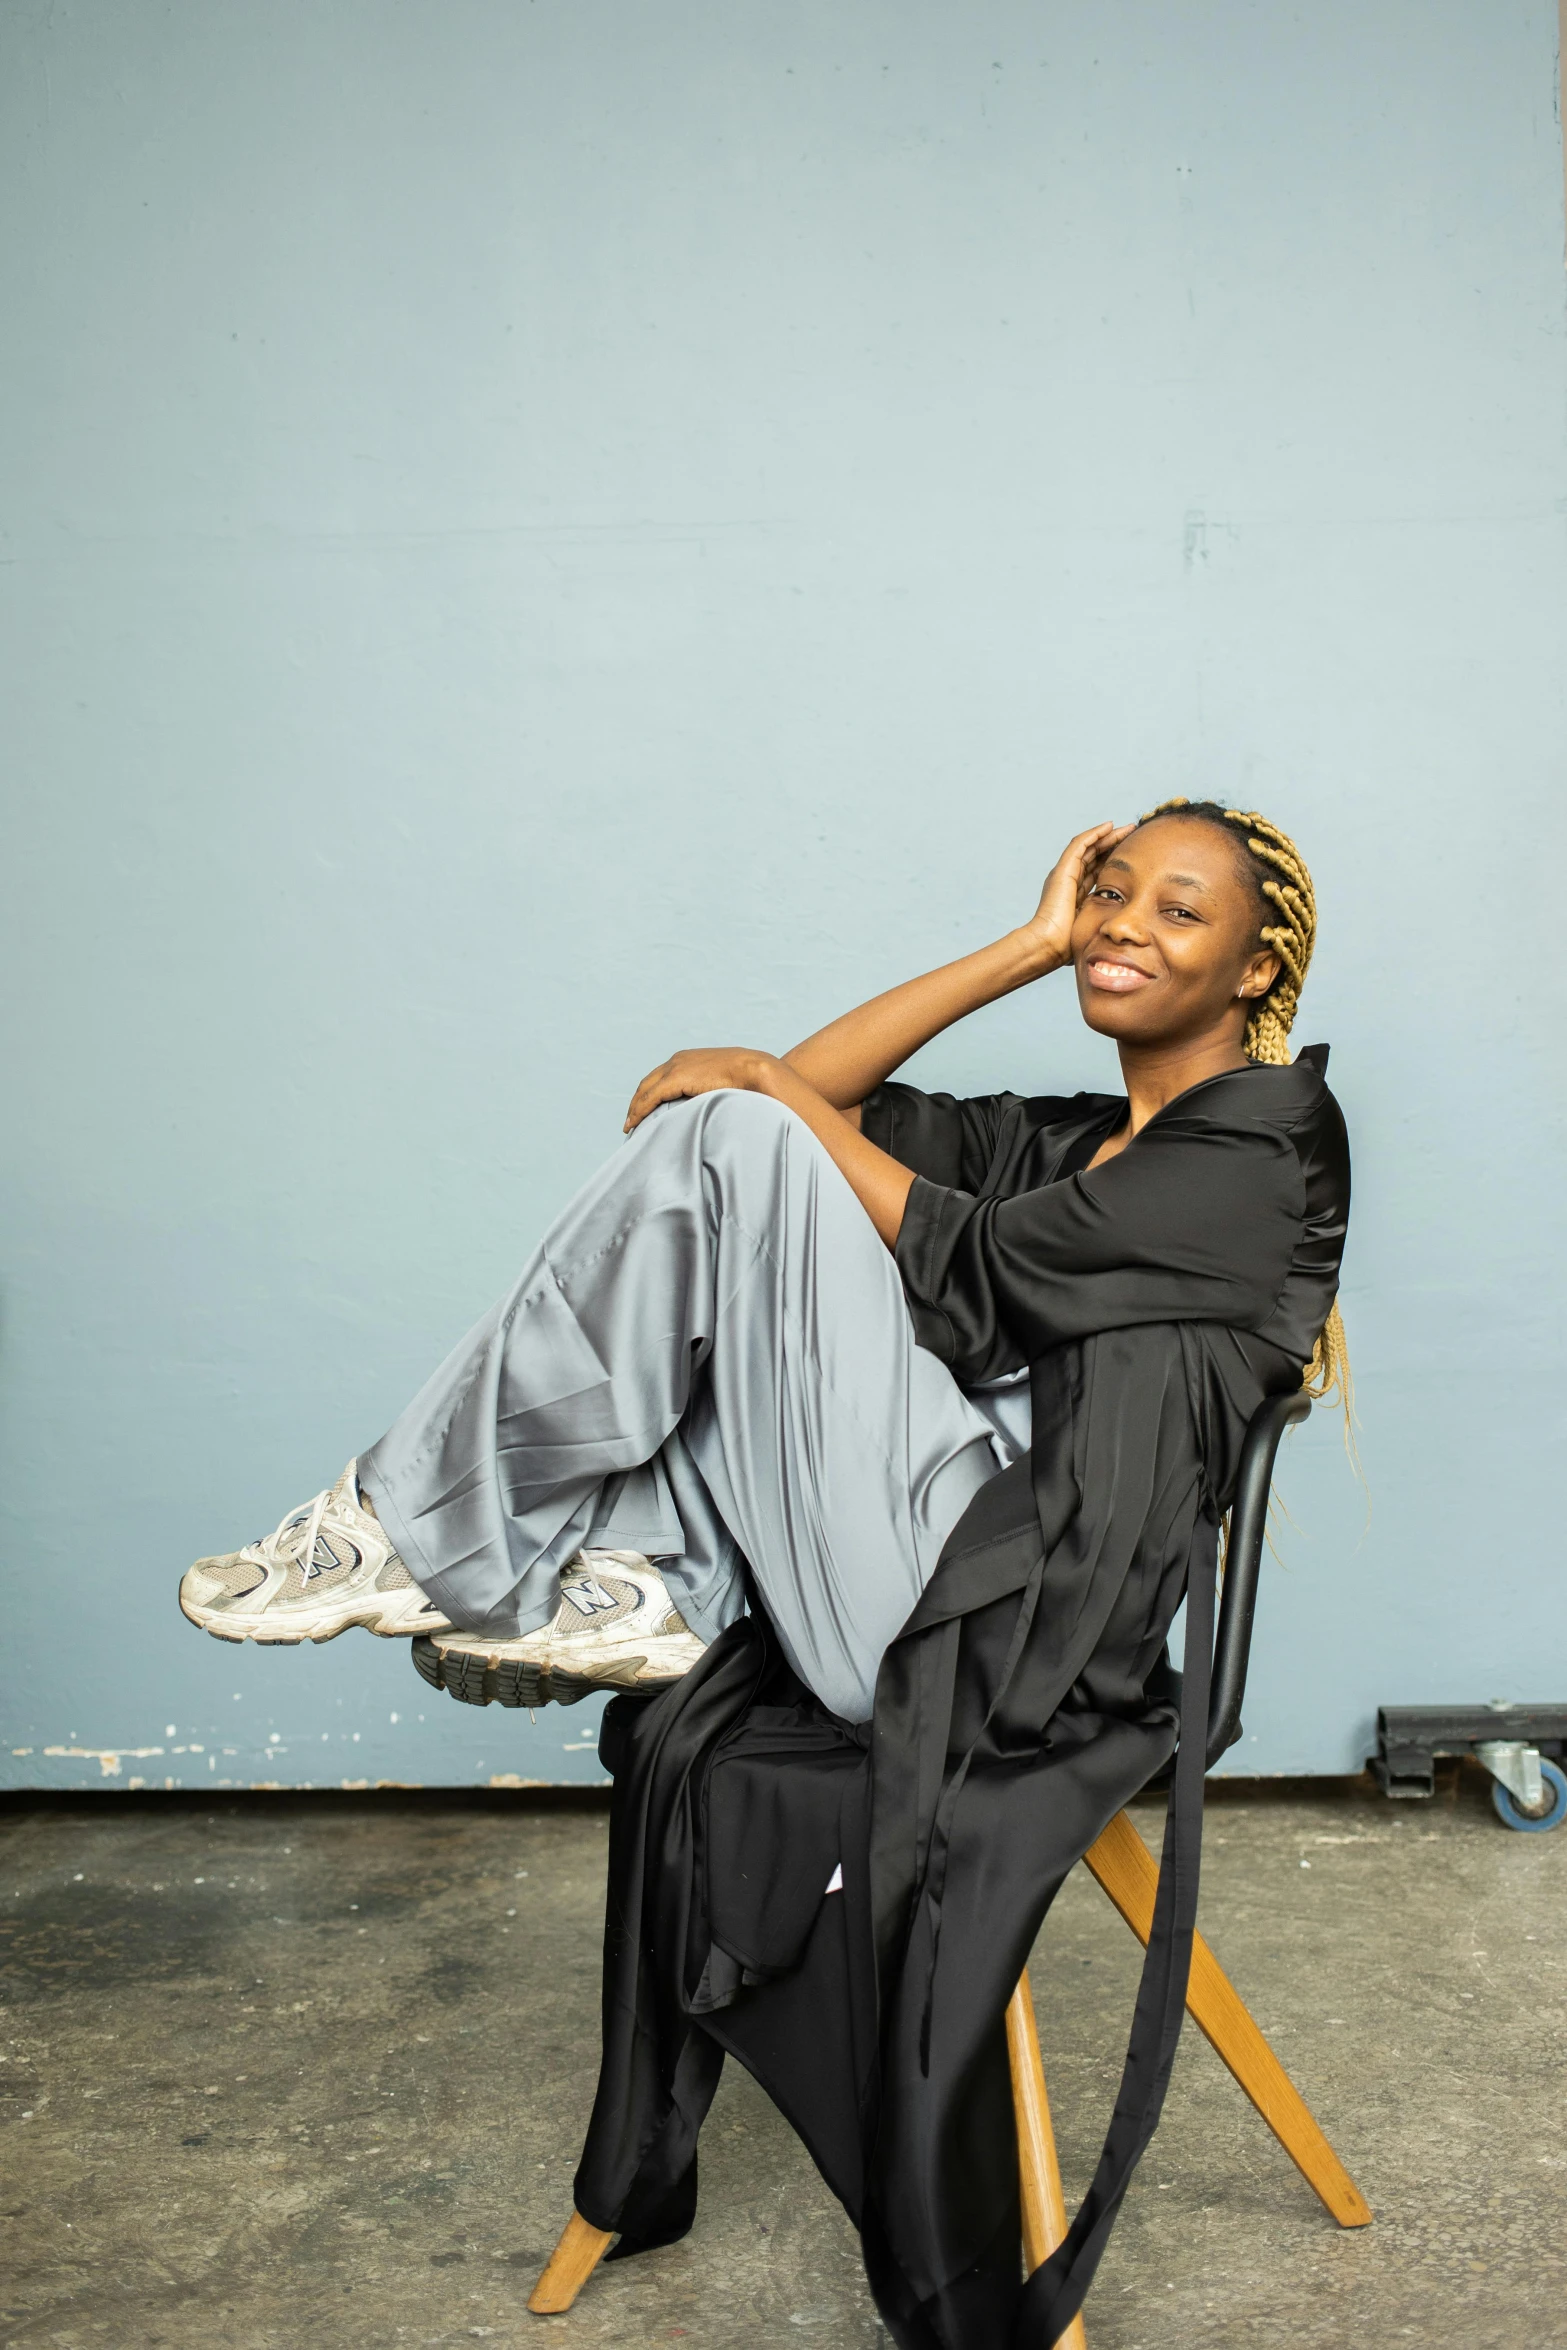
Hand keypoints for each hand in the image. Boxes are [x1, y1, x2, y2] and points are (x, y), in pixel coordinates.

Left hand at [623, 1046, 778, 1133]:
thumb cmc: (745, 1081)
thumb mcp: (721, 1084)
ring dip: (635, 1109)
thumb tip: (709, 1109)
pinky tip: (633, 1123)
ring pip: (644, 1090)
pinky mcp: (674, 1078)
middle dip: (637, 1102)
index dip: (649, 1094)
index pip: (660, 1077)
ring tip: (629, 1126)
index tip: (643, 1110)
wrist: (753, 1069)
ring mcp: (675, 1068)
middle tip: (631, 1121)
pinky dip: (639, 1111)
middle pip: (647, 1083)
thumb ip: (709, 1092)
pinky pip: (649, 1098)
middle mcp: (677, 1061)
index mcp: (688, 1060)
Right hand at [1020, 821, 1135, 969]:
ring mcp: (1064, 873)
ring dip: (1107, 835)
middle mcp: (1068, 880)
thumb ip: (1104, 924)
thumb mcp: (1092, 928)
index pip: (1097, 870)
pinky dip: (1094, 834)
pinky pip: (1079, 845)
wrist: (1050, 945)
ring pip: (1088, 846)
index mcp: (1075, 893)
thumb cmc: (1068, 944)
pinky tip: (1110, 827)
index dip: (1113, 860)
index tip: (1132, 854)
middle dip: (1112, 843)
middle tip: (1132, 834)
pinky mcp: (1063, 870)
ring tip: (1125, 828)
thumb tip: (1123, 932)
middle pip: (1093, 855)